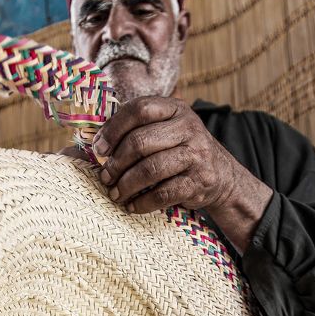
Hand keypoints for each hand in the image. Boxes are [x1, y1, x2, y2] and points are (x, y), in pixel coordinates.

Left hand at [92, 96, 272, 253]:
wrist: (221, 176)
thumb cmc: (180, 151)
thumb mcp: (166, 130)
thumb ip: (138, 128)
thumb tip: (93, 142)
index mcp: (176, 108)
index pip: (139, 109)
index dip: (114, 129)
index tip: (98, 149)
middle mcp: (189, 128)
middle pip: (141, 142)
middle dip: (116, 163)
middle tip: (105, 177)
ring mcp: (196, 155)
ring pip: (150, 169)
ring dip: (126, 185)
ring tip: (115, 194)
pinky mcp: (199, 182)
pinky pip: (163, 194)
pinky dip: (143, 203)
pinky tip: (132, 206)